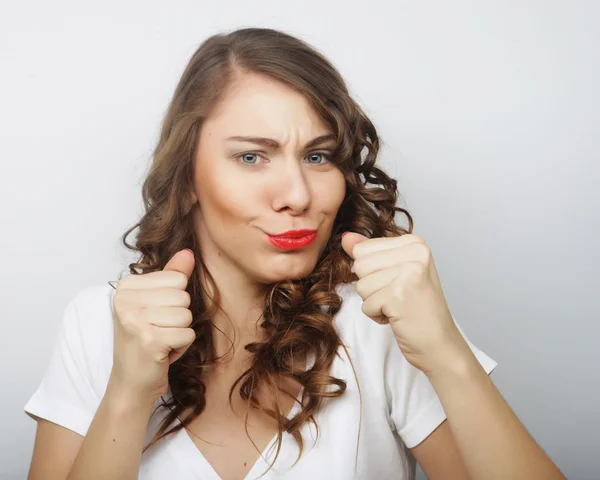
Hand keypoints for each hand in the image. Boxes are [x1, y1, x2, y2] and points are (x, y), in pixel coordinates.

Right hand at [109, 249, 196, 401]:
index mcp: (125, 287)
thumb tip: (188, 253)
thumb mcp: (156, 304)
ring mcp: (135, 320)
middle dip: (178, 318)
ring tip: (160, 342)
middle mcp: (125, 301)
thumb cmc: (145, 341)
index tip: (155, 317)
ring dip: (179, 333)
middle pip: (183, 296)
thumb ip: (172, 276)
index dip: (174, 301)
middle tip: (158, 332)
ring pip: (186, 315)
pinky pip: (188, 334)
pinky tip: (163, 353)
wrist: (130, 383)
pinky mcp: (149, 340)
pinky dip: (181, 347)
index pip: (177, 278)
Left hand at [341, 232, 468, 375]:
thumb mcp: (395, 272)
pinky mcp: (398, 295)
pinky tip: (398, 316)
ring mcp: (408, 274)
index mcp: (414, 243)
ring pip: (360, 285)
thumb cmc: (418, 308)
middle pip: (359, 265)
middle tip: (397, 296)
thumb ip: (369, 252)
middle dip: (370, 286)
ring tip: (398, 306)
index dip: (372, 271)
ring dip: (374, 301)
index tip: (397, 282)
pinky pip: (365, 305)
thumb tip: (346, 237)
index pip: (362, 248)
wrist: (439, 343)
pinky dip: (377, 315)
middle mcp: (415, 253)